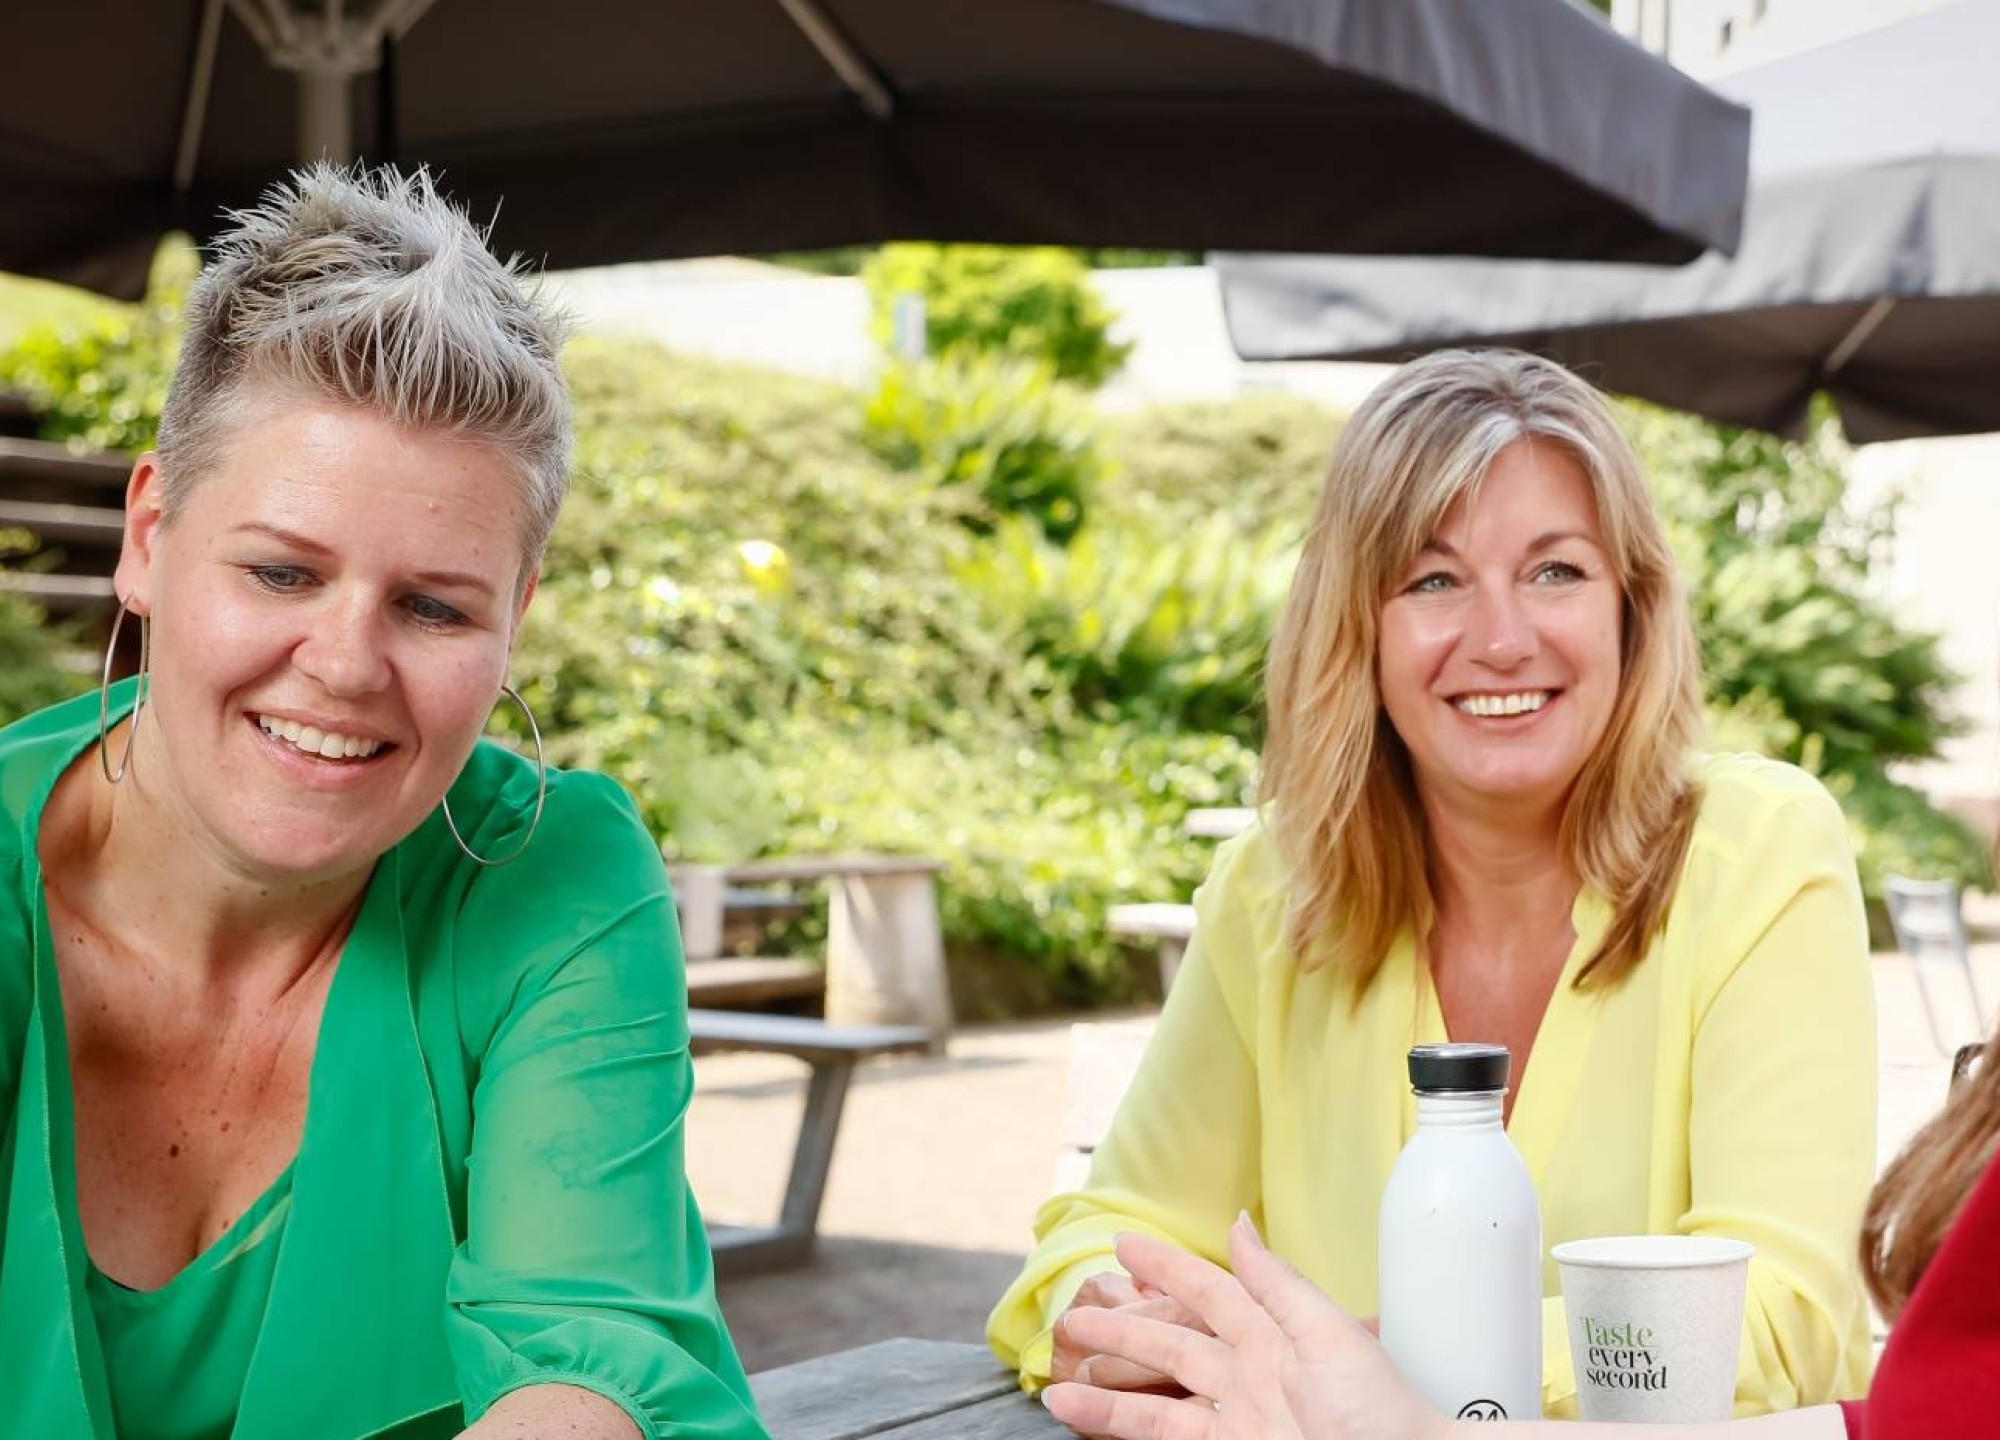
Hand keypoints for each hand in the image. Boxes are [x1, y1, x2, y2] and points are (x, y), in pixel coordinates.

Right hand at [1042, 1215, 1451, 1439]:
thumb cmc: (1384, 1414)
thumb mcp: (1329, 1336)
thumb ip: (1276, 1283)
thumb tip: (1238, 1222)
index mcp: (1273, 1337)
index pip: (1208, 1291)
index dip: (1166, 1267)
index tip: (1124, 1241)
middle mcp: (1249, 1378)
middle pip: (1171, 1347)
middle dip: (1121, 1332)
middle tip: (1070, 1317)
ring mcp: (1238, 1424)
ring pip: (1158, 1403)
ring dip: (1108, 1395)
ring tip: (1057, 1387)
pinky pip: (1167, 1439)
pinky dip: (1124, 1431)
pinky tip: (1092, 1424)